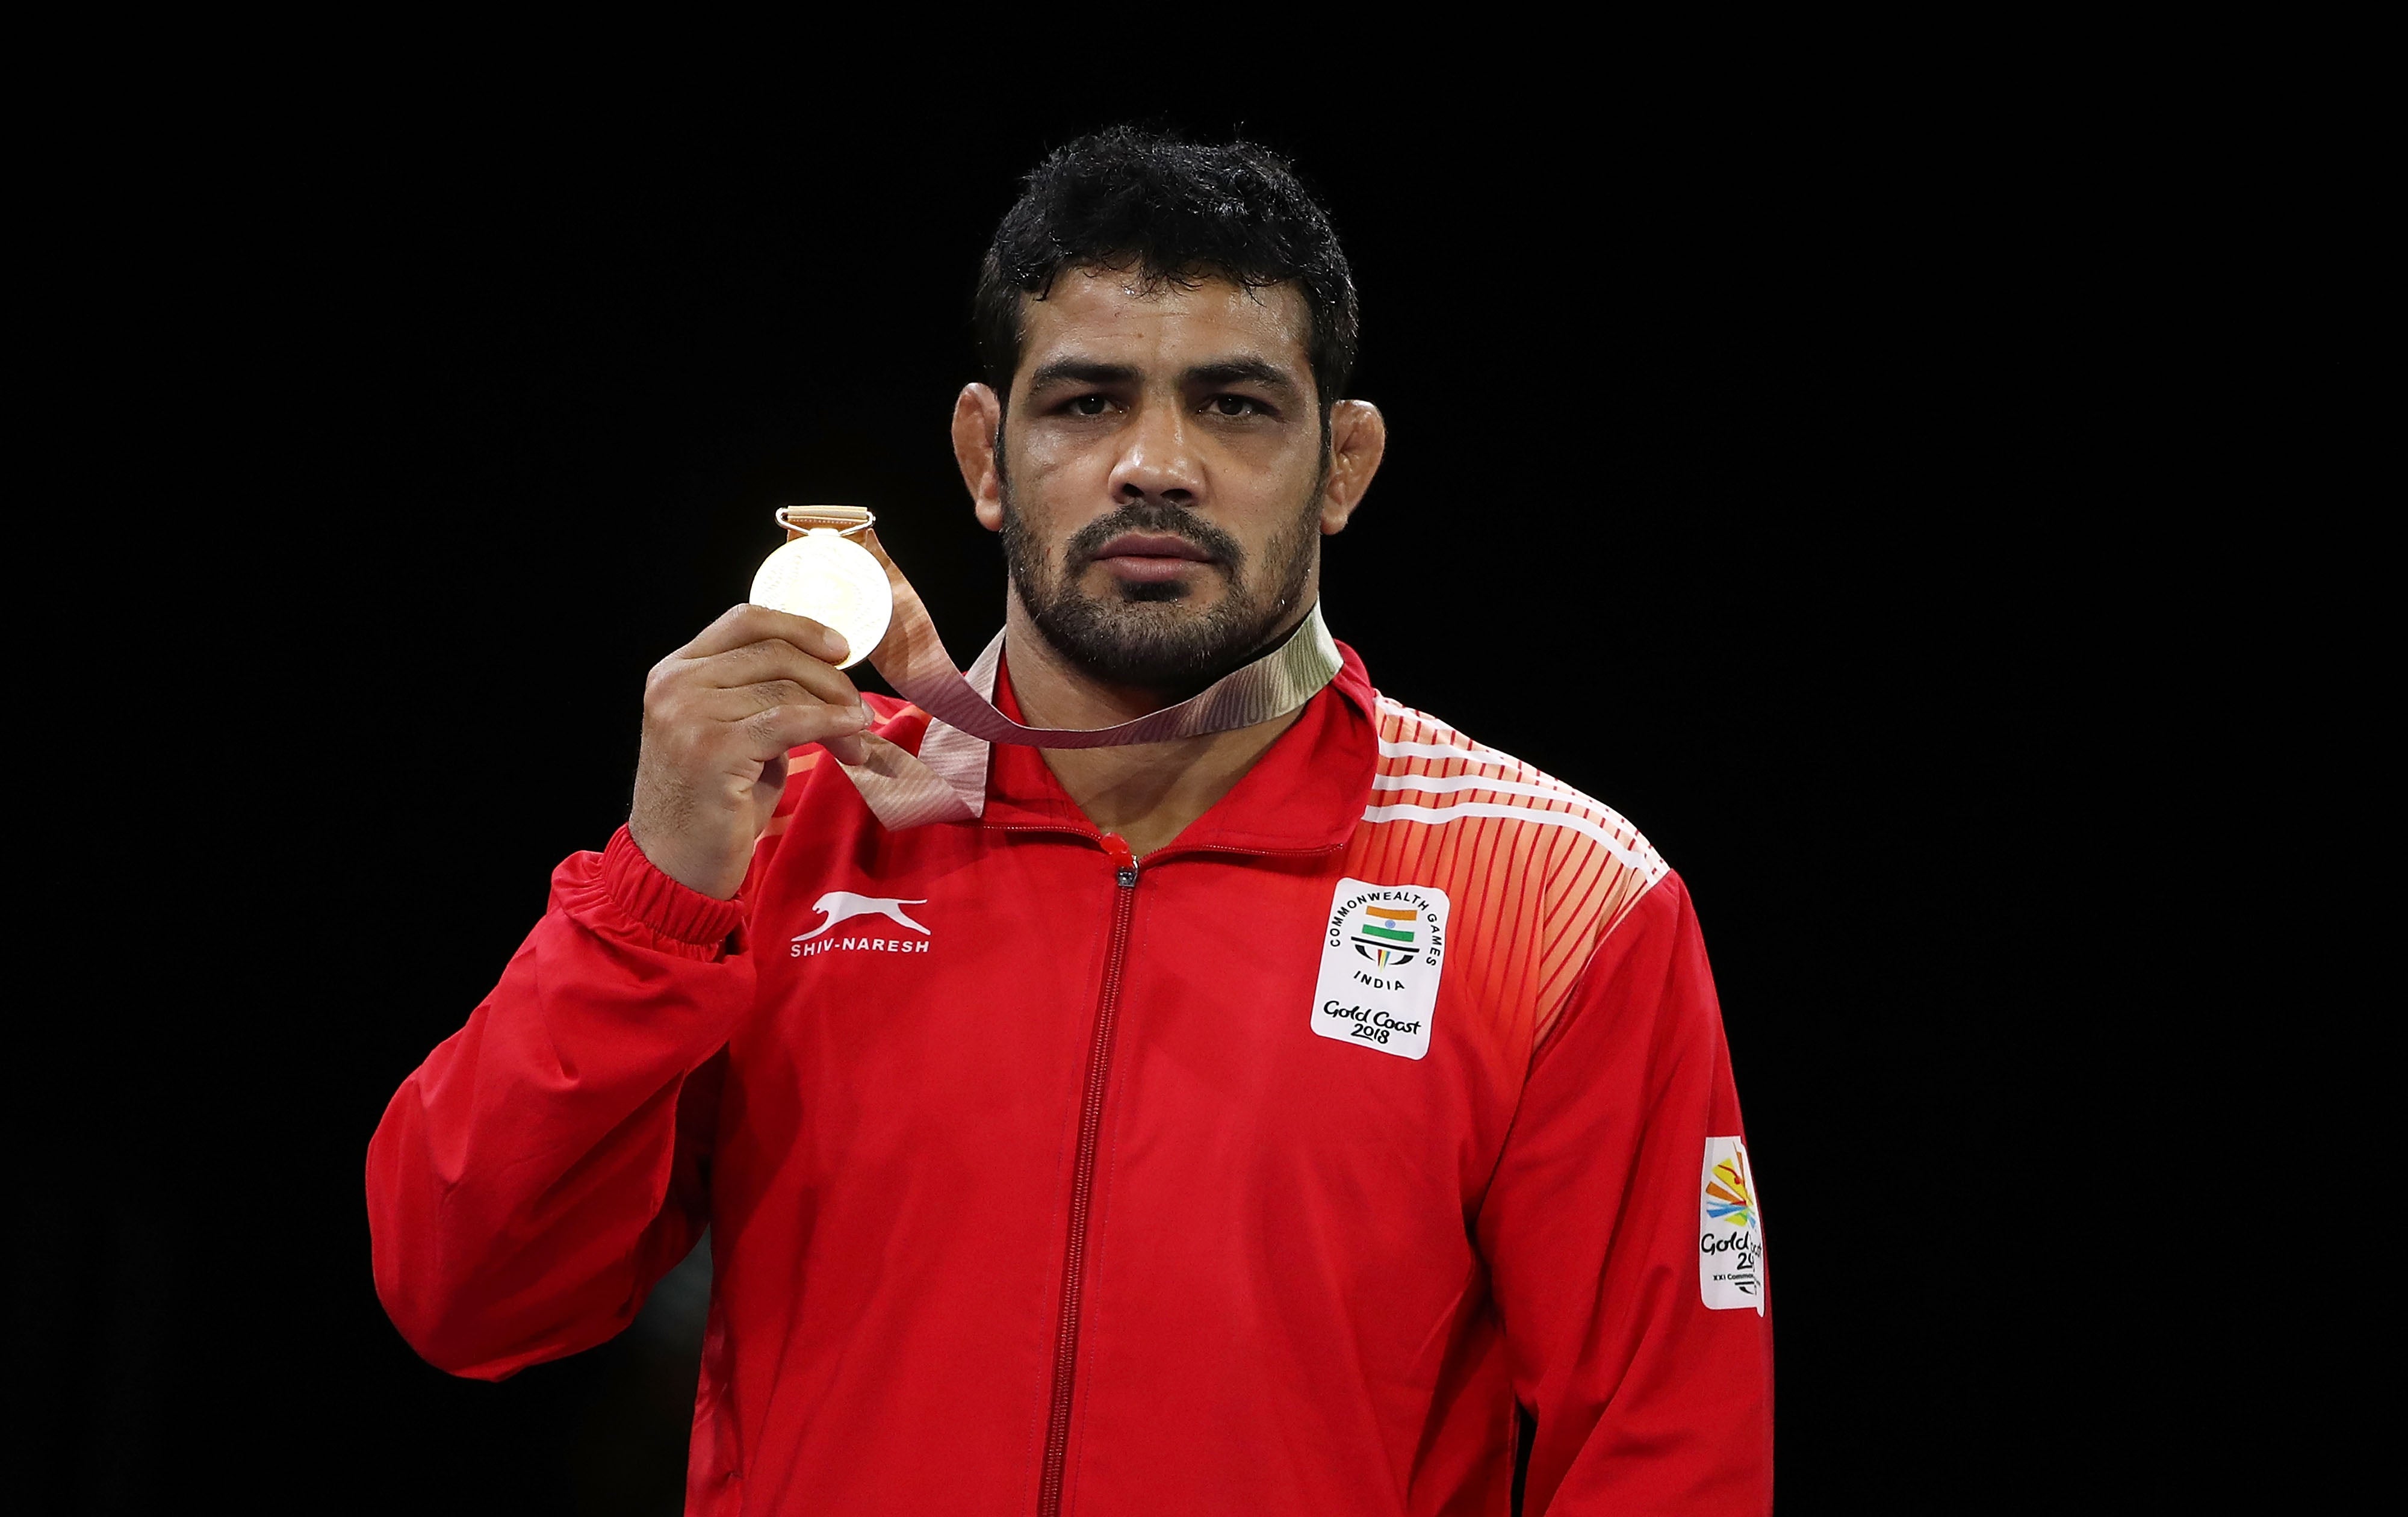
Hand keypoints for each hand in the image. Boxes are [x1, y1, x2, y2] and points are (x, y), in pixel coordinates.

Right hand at [628, 605, 870, 898]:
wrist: (674, 866)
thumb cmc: (712, 805)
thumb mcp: (732, 735)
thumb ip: (759, 697)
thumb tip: (826, 676)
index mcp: (676, 672)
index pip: (745, 621)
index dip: (800, 627)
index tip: (840, 648)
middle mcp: (676, 685)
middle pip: (774, 652)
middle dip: (829, 678)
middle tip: (859, 709)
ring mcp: (689, 714)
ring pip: (786, 687)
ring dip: (835, 709)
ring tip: (855, 741)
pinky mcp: (712, 748)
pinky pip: (789, 721)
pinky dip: (829, 722)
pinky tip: (851, 733)